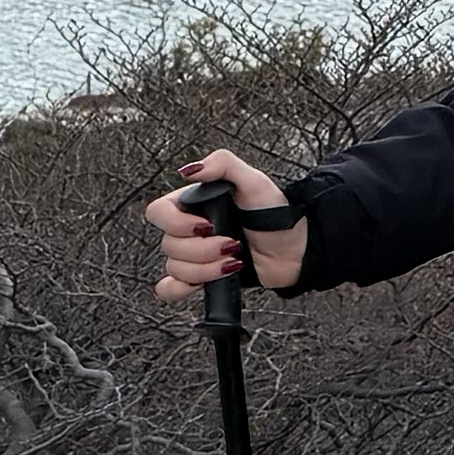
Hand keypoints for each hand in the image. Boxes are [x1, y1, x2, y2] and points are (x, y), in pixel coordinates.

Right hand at [150, 150, 303, 296]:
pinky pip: (170, 289)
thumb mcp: (254, 181)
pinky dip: (179, 289)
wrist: (295, 248)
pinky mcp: (201, 278)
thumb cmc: (276, 212)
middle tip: (232, 244)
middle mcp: (189, 228)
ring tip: (233, 261)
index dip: (176, 223)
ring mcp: (194, 255)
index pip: (158, 212)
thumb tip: (188, 170)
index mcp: (194, 202)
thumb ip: (223, 164)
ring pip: (174, 268)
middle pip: (168, 244)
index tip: (207, 226)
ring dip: (204, 270)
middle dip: (202, 250)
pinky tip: (200, 284)